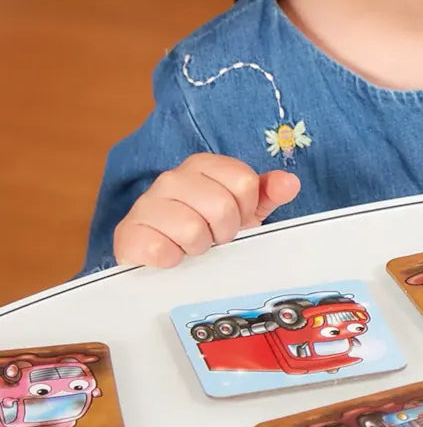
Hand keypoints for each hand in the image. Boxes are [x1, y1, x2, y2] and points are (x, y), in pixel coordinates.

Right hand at [114, 154, 299, 267]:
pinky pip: (162, 251)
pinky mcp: (128, 233)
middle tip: (213, 237)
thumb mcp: (242, 210)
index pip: (243, 182)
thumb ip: (266, 193)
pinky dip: (172, 261)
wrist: (157, 256)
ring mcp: (146, 203)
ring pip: (192, 230)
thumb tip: (290, 182)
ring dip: (198, 248)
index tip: (236, 219)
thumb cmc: (203, 228)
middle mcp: (171, 178)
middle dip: (224, 231)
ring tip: (191, 246)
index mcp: (202, 166)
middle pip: (221, 206)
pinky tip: (169, 256)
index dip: (246, 208)